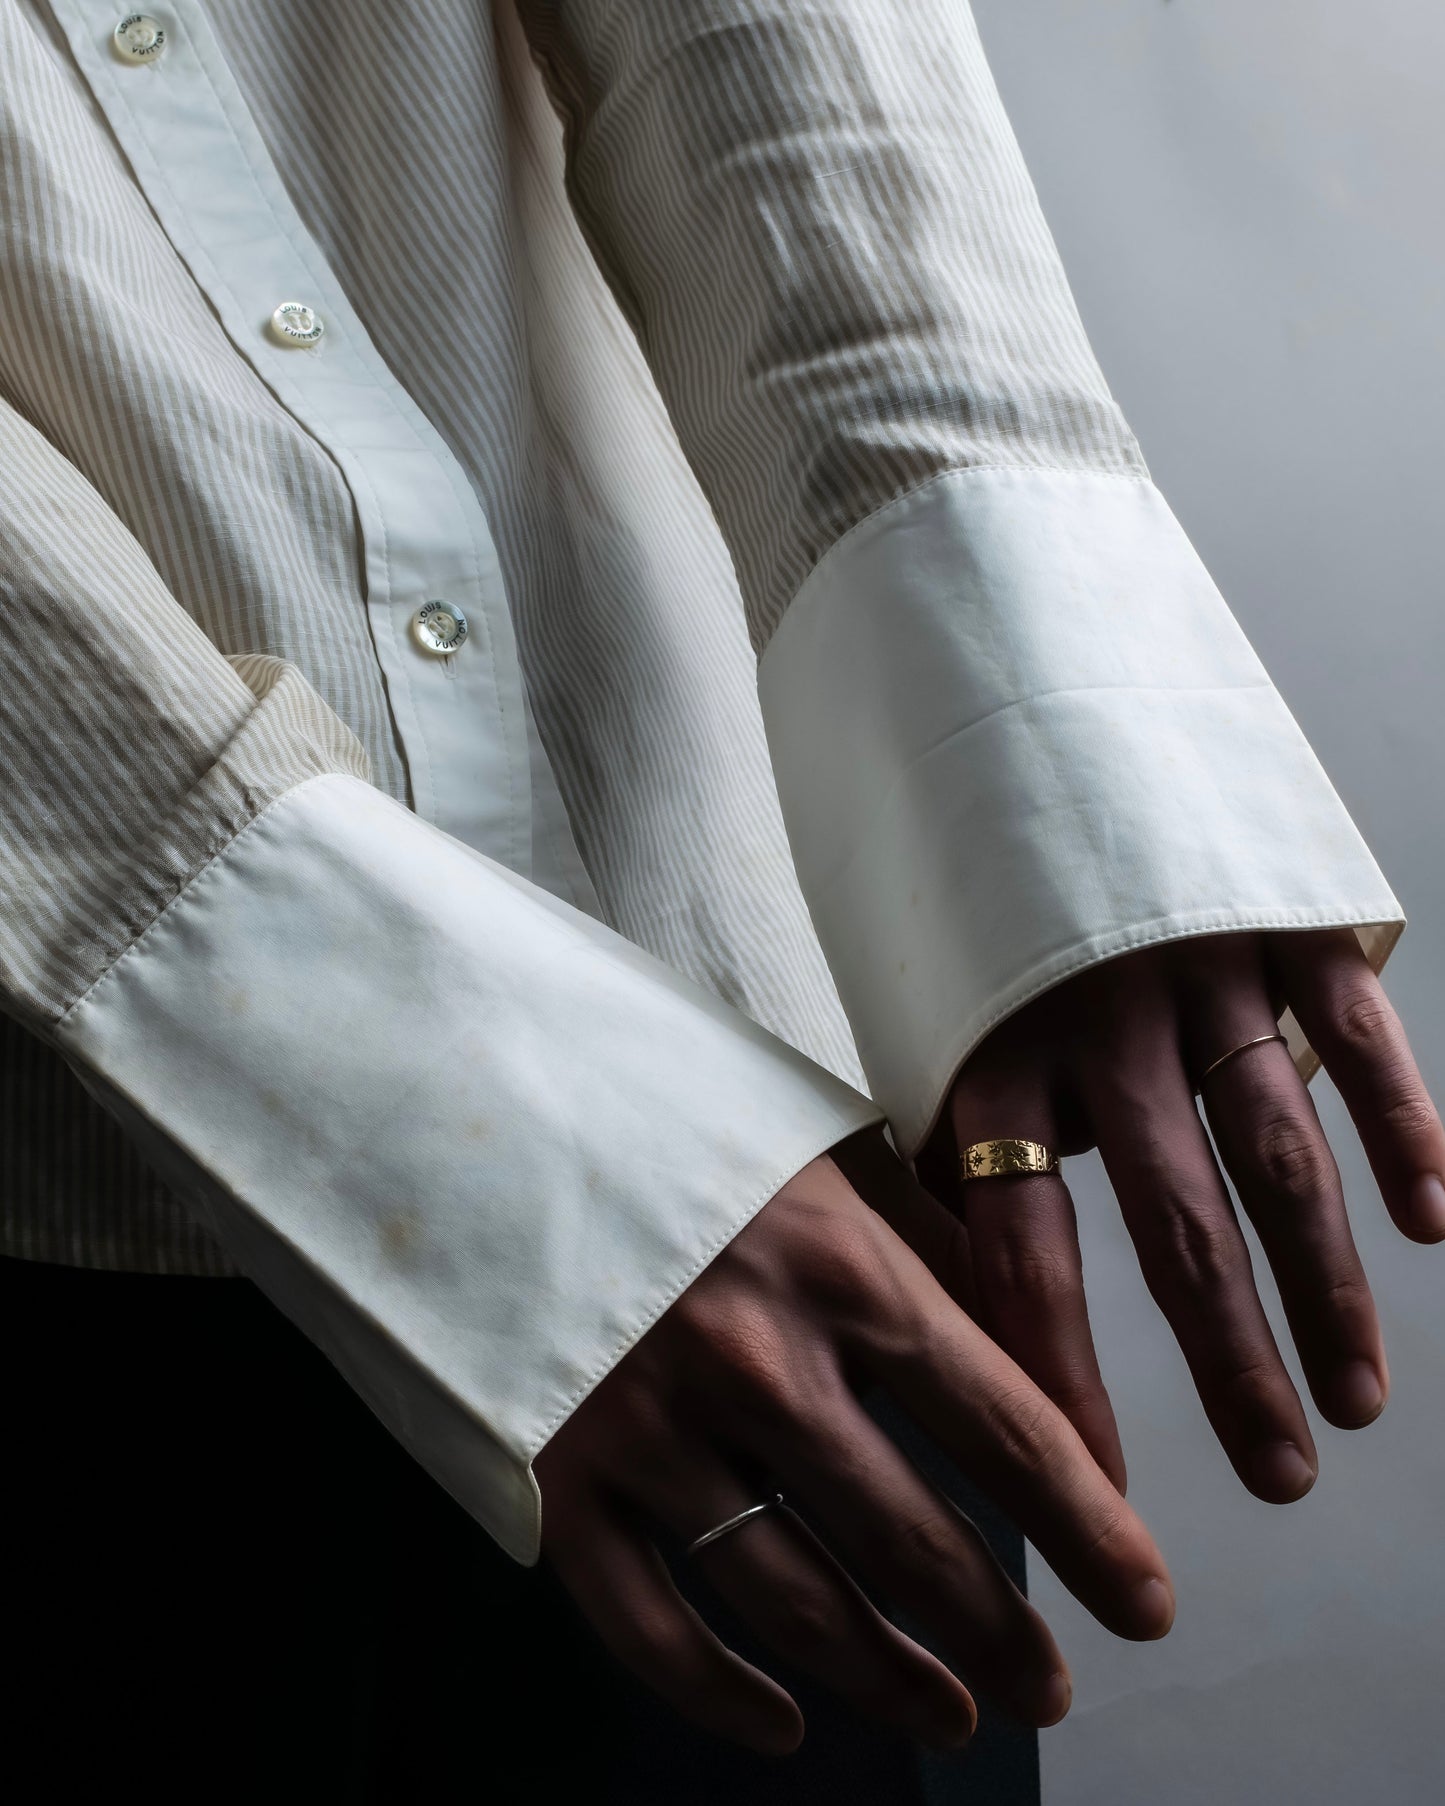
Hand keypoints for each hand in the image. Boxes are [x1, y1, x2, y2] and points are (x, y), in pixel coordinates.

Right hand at [535, 1141, 1172, 1754]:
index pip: (1004, 1430)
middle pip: (914, 1541)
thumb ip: (931, 1240)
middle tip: (1049, 1686)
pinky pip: (651, 1627)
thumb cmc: (675, 1126)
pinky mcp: (561, 1481)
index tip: (1145, 1604)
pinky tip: (783, 1722)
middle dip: (1000, 1628)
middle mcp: (759, 1362)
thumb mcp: (822, 1150)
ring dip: (891, 1678)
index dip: (1090, 1532)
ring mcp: (654, 1431)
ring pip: (796, 1602)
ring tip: (952, 1717)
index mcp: (843, 1268)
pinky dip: (722, 1695)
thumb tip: (1031, 1334)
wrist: (485, 1111)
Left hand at [918, 927, 1443, 1502]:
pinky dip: (1404, 1124)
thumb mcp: (936, 1012)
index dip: (1061, 1379)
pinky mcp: (1277, 918)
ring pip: (1277, 1153)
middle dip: (1231, 1364)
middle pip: (1173, 1225)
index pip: (1025, 1253)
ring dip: (1325, 1284)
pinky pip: (1351, 1036)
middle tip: (1279, 1476)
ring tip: (1357, 1398)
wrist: (1028, 721)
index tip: (1096, 1493)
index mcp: (993, 1060)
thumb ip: (963, 1135)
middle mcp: (1096, 1027)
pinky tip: (1435, 1220)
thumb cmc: (978, 904)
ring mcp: (1196, 970)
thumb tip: (969, 1279)